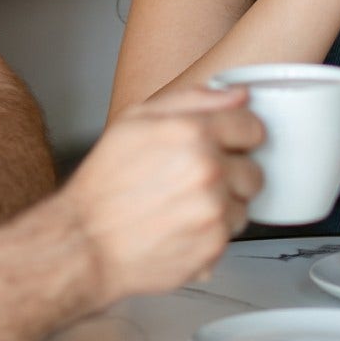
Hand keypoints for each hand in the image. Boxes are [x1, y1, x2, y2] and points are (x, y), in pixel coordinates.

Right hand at [58, 87, 264, 302]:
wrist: (85, 242)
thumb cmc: (104, 184)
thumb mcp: (135, 121)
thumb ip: (192, 99)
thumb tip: (237, 95)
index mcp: (193, 133)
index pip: (253, 127)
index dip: (238, 136)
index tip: (225, 146)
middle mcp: (209, 170)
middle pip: (254, 169)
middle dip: (232, 174)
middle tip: (196, 181)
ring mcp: (214, 210)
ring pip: (245, 204)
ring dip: (224, 206)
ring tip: (186, 206)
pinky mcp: (214, 245)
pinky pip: (232, 234)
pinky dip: (212, 233)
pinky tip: (183, 227)